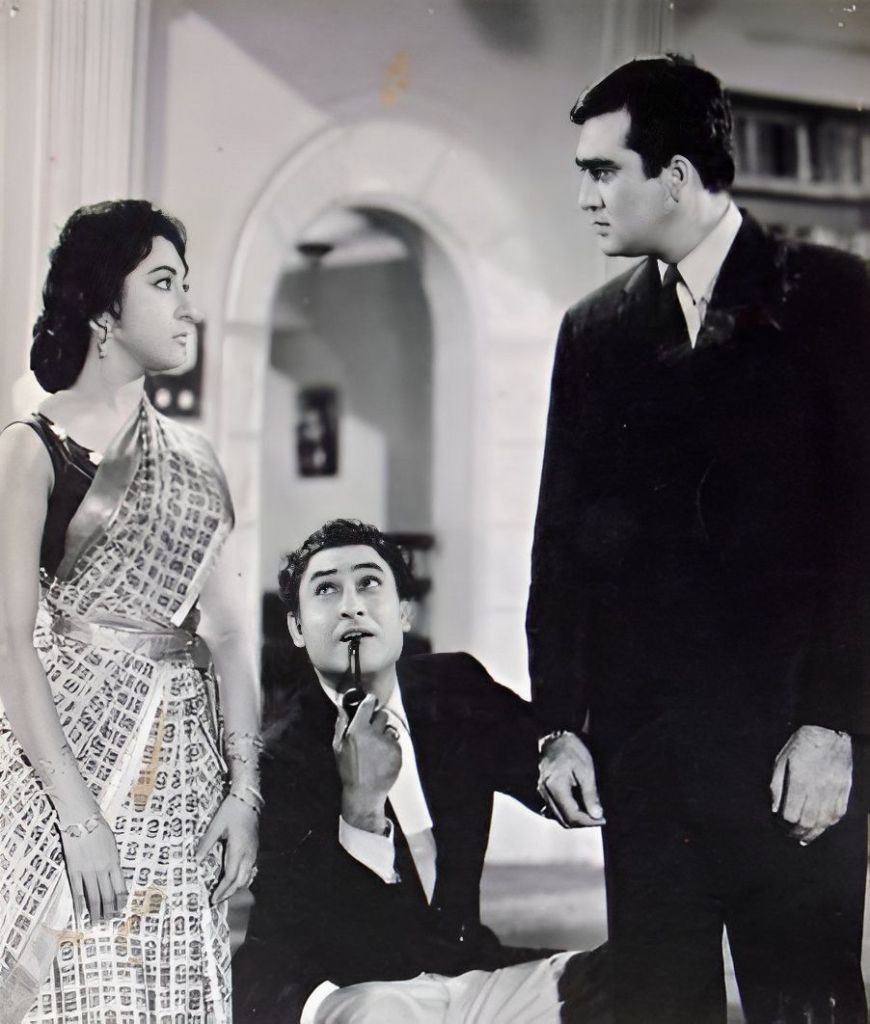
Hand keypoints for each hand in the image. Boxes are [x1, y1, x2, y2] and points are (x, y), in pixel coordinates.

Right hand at [58, 811, 126, 926]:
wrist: (81, 818)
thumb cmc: (98, 826)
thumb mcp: (112, 843)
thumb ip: (113, 860)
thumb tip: (115, 873)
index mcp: (115, 861)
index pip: (120, 887)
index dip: (121, 902)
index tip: (120, 910)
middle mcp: (103, 869)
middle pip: (108, 896)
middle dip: (109, 911)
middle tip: (109, 922)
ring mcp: (88, 871)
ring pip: (94, 897)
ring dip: (96, 912)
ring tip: (96, 923)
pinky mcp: (74, 870)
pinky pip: (77, 891)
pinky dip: (79, 905)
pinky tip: (80, 914)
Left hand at [196, 793, 258, 903]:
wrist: (248, 798)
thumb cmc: (231, 810)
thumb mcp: (216, 825)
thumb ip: (206, 844)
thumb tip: (196, 861)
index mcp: (238, 849)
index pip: (231, 877)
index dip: (222, 890)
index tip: (213, 899)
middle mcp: (249, 853)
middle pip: (241, 881)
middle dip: (229, 893)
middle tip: (217, 900)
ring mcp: (253, 851)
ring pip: (248, 876)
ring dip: (236, 887)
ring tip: (225, 893)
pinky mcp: (254, 847)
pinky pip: (251, 868)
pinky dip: (243, 878)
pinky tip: (236, 879)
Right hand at [334, 693, 401, 832]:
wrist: (364, 793)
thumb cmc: (348, 769)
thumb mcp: (338, 747)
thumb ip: (341, 724)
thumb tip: (342, 707)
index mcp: (358, 730)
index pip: (368, 705)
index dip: (370, 701)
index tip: (371, 701)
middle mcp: (375, 734)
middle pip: (382, 715)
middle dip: (377, 721)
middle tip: (371, 733)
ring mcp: (388, 743)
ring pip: (390, 730)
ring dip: (385, 735)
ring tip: (377, 750)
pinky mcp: (398, 752)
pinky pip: (396, 743)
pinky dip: (391, 748)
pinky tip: (382, 759)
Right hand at [538, 732, 604, 827]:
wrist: (556, 736)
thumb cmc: (572, 749)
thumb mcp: (586, 770)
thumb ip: (590, 794)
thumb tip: (597, 815)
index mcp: (555, 786)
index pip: (572, 815)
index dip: (589, 822)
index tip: (603, 819)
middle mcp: (545, 792)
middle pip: (564, 820)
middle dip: (583, 823)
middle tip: (599, 817)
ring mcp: (543, 791)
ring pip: (559, 816)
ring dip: (576, 819)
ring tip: (592, 813)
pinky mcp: (544, 789)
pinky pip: (555, 808)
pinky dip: (567, 812)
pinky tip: (579, 807)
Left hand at [771, 725, 851, 843]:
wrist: (830, 732)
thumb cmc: (801, 744)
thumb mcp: (781, 759)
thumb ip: (776, 785)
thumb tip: (775, 810)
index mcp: (799, 779)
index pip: (791, 813)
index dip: (783, 824)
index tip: (778, 824)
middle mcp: (818, 788)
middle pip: (807, 821)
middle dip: (796, 832)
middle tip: (789, 834)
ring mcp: (834, 790)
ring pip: (824, 821)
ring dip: (813, 833)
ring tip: (803, 837)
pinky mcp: (844, 790)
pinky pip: (838, 814)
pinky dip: (828, 824)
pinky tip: (820, 828)